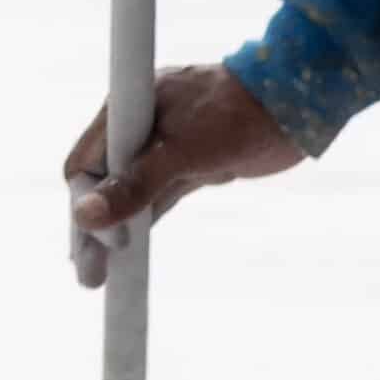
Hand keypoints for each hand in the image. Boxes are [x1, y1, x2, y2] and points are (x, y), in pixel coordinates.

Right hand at [64, 65, 301, 287]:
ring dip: (115, 232)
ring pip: (129, 195)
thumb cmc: (238, 114)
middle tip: (88, 275)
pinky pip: (155, 198)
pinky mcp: (188, 164)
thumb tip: (85, 216)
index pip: (86, 163)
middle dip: (93, 228)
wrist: (296, 103)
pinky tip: (127, 253)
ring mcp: (164, 146)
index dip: (84, 203)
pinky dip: (142, 222)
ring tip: (100, 276)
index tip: (98, 242)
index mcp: (129, 108)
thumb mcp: (182, 152)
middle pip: (102, 183)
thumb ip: (134, 184)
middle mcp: (140, 126)